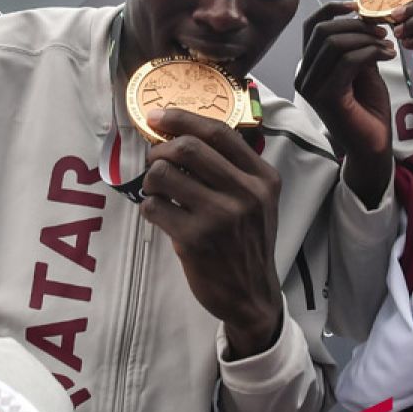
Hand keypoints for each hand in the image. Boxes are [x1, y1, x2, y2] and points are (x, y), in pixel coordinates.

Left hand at [139, 109, 282, 358]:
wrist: (252, 295)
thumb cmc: (249, 242)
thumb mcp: (259, 201)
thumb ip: (234, 170)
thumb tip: (182, 136)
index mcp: (263, 178)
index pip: (219, 132)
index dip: (183, 118)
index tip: (158, 116)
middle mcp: (245, 193)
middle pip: (188, 147)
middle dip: (160, 149)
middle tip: (154, 160)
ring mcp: (220, 216)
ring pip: (164, 174)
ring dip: (151, 179)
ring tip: (158, 191)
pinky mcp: (195, 239)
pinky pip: (154, 207)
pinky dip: (149, 207)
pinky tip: (160, 215)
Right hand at [295, 1, 394, 206]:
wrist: (372, 146)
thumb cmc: (368, 110)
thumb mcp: (363, 70)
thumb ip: (358, 46)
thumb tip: (365, 19)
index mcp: (310, 66)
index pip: (311, 26)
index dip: (332, 9)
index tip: (358, 6)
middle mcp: (304, 75)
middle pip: (323, 31)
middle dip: (356, 25)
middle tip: (383, 32)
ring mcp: (311, 87)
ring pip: (334, 44)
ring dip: (366, 39)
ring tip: (388, 46)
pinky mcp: (326, 96)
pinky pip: (347, 61)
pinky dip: (371, 52)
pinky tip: (387, 55)